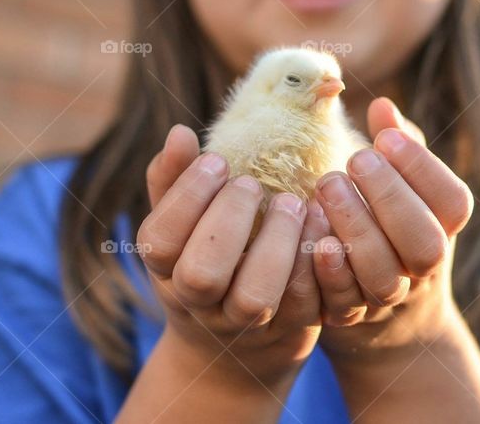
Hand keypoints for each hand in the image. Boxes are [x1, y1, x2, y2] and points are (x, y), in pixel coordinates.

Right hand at [136, 125, 328, 389]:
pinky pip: (303, 304)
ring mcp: (245, 324)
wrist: (239, 346)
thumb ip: (175, 181)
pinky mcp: (290, 330)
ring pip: (255, 298)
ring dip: (275, 245)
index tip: (218, 160)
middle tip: (252, 184)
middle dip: (229, 222)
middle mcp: (201, 303)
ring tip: (293, 203)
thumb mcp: (183, 228)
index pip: (159, 241)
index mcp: (167, 269)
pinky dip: (314, 263)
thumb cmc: (208, 261)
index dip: (186, 198)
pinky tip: (321, 223)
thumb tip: (179, 133)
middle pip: (202, 275)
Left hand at [312, 97, 474, 364]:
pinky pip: (343, 303)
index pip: (452, 202)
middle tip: (355, 159)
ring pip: (383, 277)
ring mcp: (388, 298)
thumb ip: (396, 149)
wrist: (385, 319)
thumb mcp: (403, 189)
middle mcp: (423, 269)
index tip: (386, 137)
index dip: (423, 169)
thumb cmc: (389, 229)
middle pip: (424, 243)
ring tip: (327, 185)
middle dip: (390, 197)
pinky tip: (315, 240)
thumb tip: (382, 106)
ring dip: (356, 229)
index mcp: (442, 229)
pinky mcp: (350, 318)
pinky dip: (330, 273)